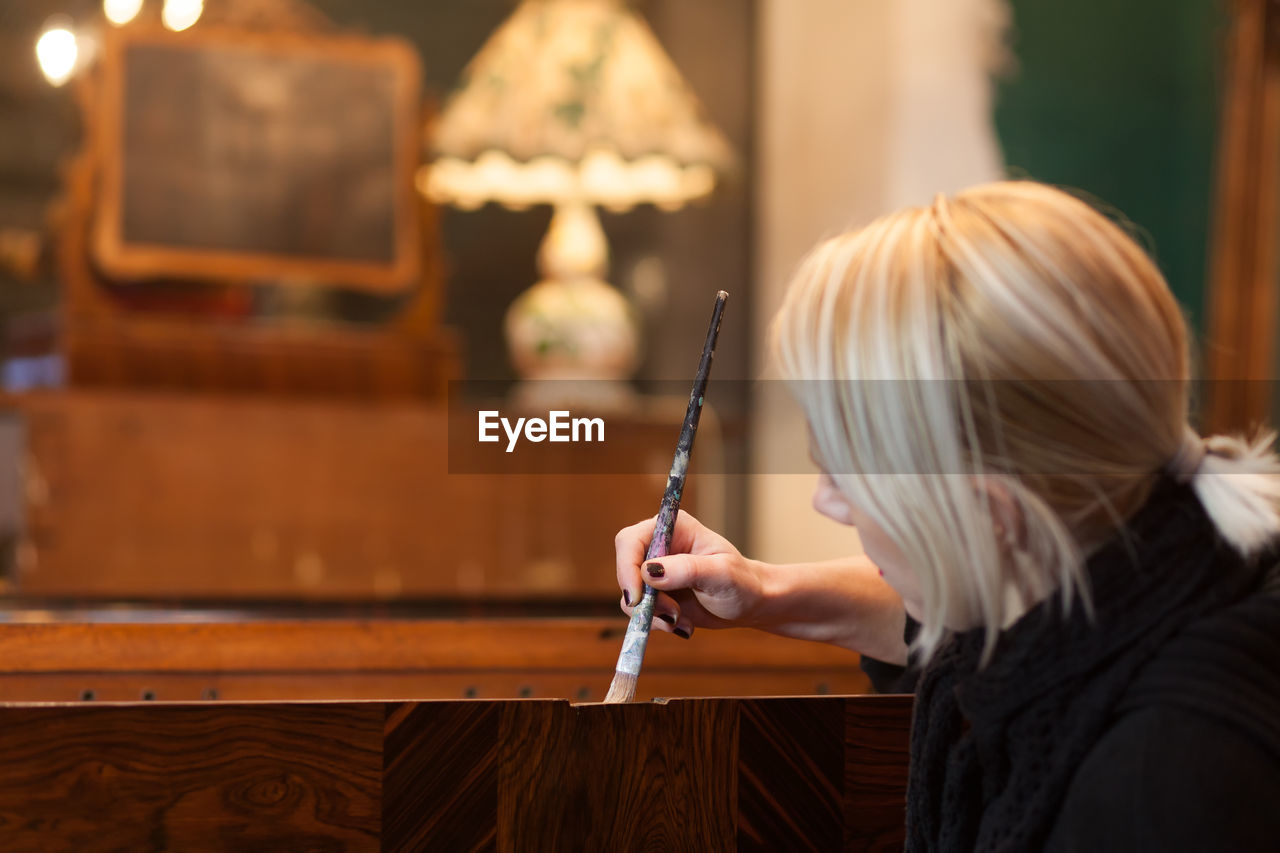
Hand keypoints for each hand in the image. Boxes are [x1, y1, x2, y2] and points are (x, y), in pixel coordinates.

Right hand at [615, 509, 767, 638]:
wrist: (750, 604)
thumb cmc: (742, 582)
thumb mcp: (721, 574)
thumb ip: (687, 569)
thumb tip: (649, 572)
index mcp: (673, 528)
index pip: (630, 540)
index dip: (627, 567)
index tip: (637, 597)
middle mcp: (658, 546)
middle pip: (626, 569)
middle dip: (643, 599)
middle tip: (671, 614)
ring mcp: (655, 572)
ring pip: (630, 596)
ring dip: (653, 615)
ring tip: (682, 620)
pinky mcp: (655, 595)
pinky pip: (640, 612)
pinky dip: (658, 623)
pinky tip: (683, 625)